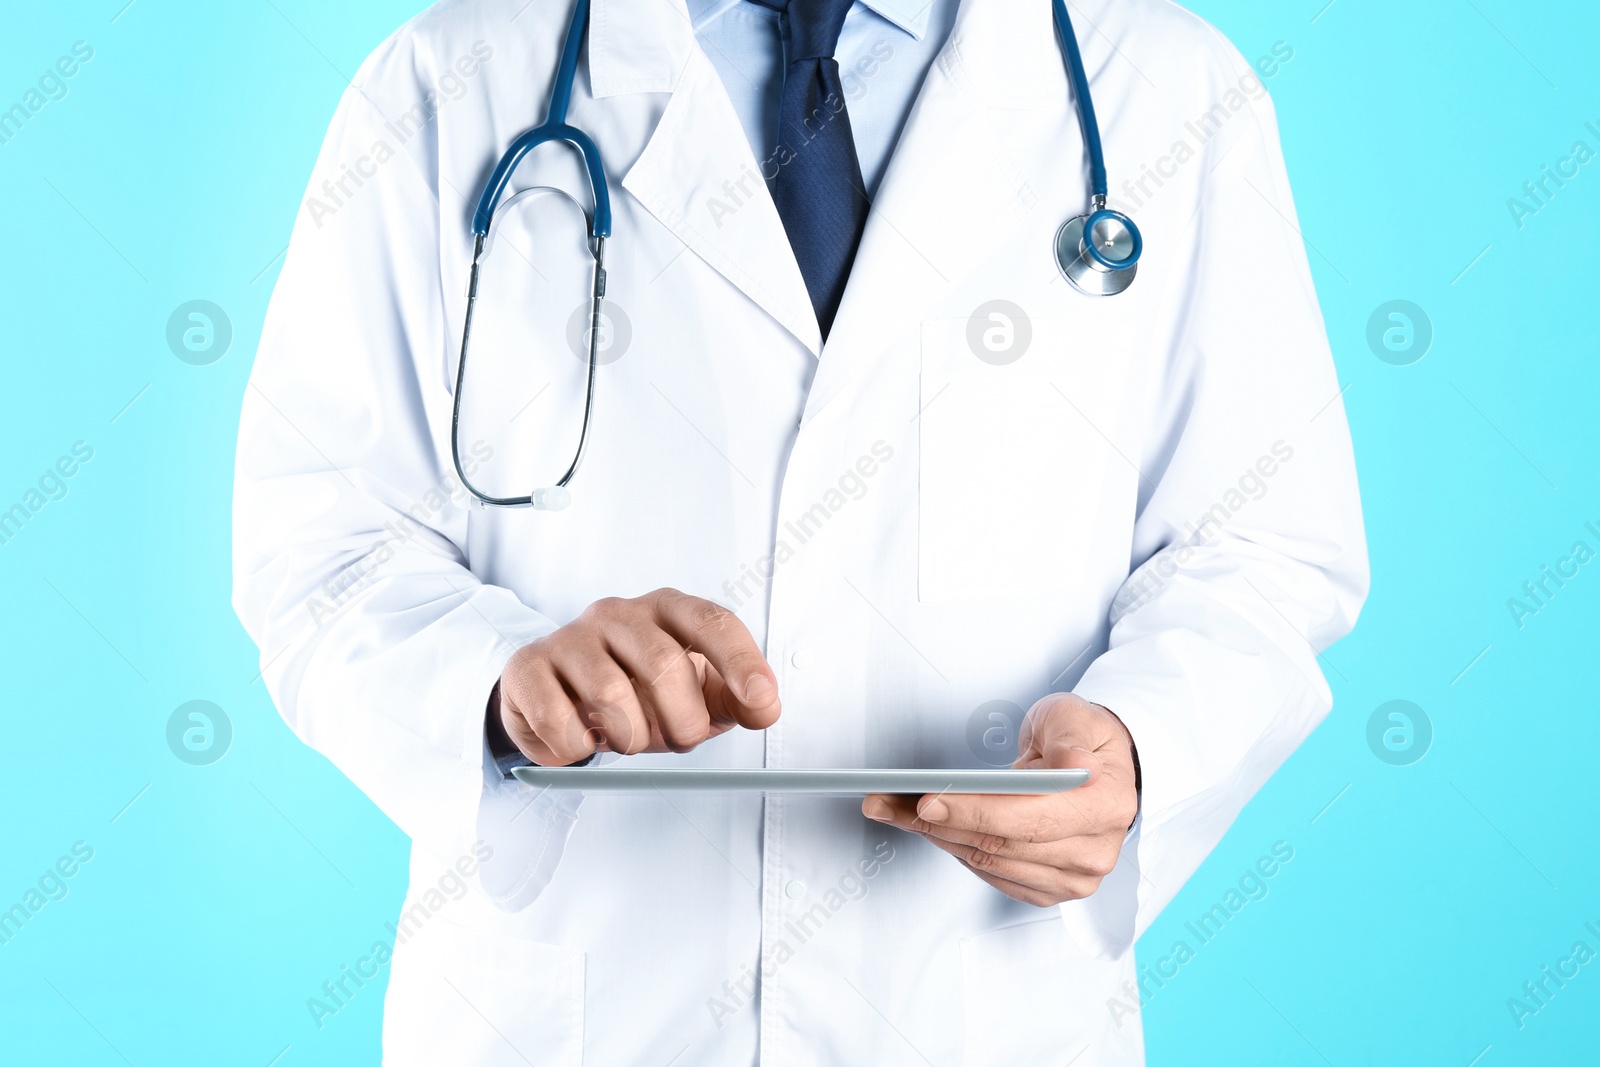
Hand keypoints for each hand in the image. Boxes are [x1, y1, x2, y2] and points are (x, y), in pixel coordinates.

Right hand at [494, 589, 780, 764]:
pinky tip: (583, 738)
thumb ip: (736, 700)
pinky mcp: (529, 666)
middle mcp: (620, 613)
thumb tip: (766, 708)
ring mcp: (571, 636)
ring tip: (628, 738)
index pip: (713, 623)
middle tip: (679, 741)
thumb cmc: (637, 690)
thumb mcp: (696, 692)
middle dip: (682, 722)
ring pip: (612, 695)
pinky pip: (559, 718)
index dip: (742, 662)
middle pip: (664, 664)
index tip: (761, 702)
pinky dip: (578, 746)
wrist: (557, 695)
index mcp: (668, 609)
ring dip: (631, 738)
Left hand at [861, 693, 1138, 906]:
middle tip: (889, 803)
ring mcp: (1073, 878)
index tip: (929, 800)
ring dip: (935, 837)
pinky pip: (990, 874)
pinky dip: (953, 848)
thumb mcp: (1075, 716)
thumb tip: (1072, 761)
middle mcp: (1094, 851)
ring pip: (989, 862)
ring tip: (892, 809)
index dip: (977, 812)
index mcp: (1107, 806)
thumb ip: (1069, 736)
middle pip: (1003, 845)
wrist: (1095, 766)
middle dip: (940, 823)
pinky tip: (925, 827)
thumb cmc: (1081, 739)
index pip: (1033, 819)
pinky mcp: (1048, 889)